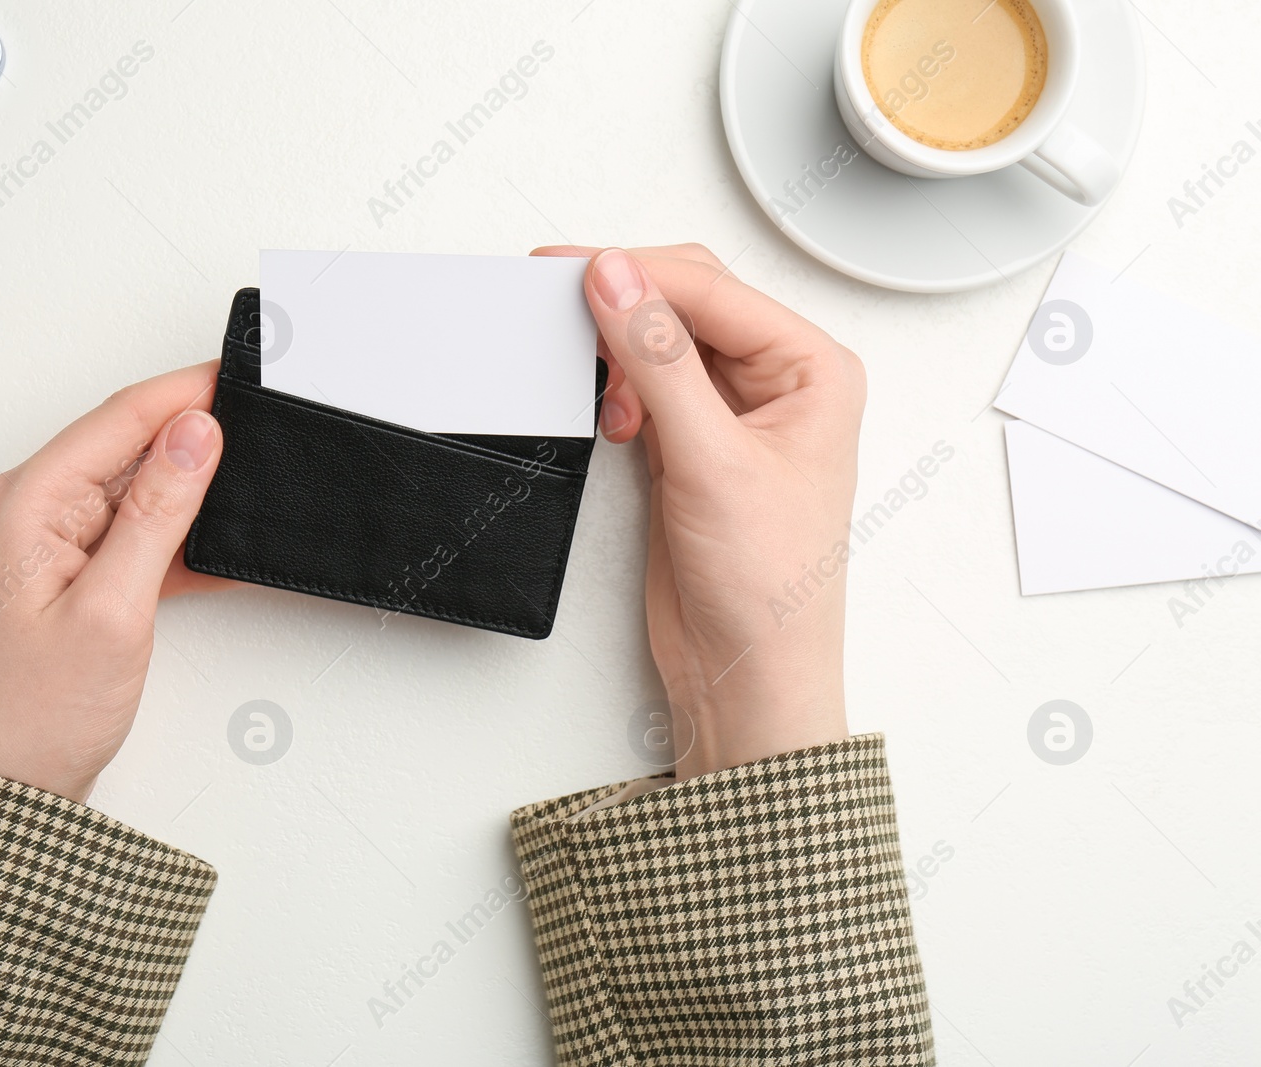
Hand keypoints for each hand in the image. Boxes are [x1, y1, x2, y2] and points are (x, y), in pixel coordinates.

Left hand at [0, 364, 226, 802]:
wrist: (12, 788)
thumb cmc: (38, 714)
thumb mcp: (115, 607)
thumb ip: (157, 512)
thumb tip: (193, 435)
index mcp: (23, 503)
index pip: (117, 420)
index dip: (185, 394)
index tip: (239, 377)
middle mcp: (26, 509)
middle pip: (125, 445)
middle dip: (192, 439)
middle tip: (258, 433)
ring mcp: (45, 539)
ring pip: (134, 487)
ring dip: (188, 493)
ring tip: (245, 492)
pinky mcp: (67, 569)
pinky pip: (132, 531)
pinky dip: (176, 540)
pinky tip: (217, 552)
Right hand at [535, 244, 865, 778]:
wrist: (746, 673)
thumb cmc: (770, 587)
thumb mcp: (713, 461)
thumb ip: (660, 363)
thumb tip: (619, 282)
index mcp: (812, 370)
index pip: (714, 291)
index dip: (641, 273)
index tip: (574, 271)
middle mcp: (777, 383)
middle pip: (686, 304)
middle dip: (625, 305)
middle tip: (559, 302)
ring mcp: (730, 415)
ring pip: (658, 344)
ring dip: (619, 356)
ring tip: (603, 392)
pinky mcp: (690, 446)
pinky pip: (644, 386)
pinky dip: (616, 391)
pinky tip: (610, 416)